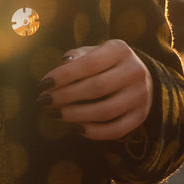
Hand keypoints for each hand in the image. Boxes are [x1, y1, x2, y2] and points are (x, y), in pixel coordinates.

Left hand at [38, 39, 152, 140]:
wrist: (140, 76)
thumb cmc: (106, 63)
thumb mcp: (94, 52)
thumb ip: (76, 57)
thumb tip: (60, 69)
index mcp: (120, 50)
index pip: (89, 64)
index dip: (64, 75)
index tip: (43, 85)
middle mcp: (134, 71)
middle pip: (97, 88)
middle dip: (66, 96)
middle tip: (44, 102)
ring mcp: (140, 95)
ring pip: (105, 111)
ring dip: (76, 115)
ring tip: (56, 114)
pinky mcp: (140, 116)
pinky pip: (116, 130)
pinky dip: (94, 132)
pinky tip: (76, 128)